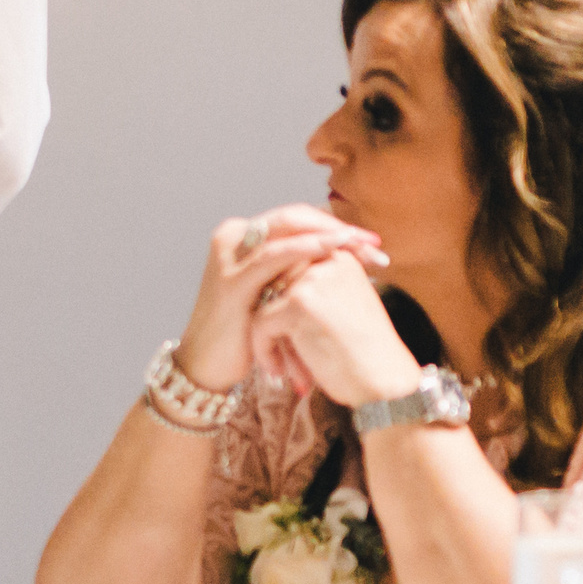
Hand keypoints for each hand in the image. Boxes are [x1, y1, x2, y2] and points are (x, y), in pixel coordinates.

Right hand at [178, 204, 386, 392]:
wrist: (208, 365)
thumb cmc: (245, 333)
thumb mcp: (271, 292)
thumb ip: (293, 270)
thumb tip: (342, 254)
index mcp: (241, 236)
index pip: (295, 220)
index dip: (334, 225)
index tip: (371, 241)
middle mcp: (232, 237)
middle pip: (293, 218)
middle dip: (337, 227)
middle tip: (373, 241)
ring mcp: (230, 255)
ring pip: (286, 229)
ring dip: (329, 234)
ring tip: (362, 245)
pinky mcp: (232, 278)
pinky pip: (274, 255)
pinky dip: (307, 248)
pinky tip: (334, 249)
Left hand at [253, 250, 425, 409]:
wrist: (386, 383)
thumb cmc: (362, 351)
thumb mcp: (340, 305)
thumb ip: (310, 288)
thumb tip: (265, 283)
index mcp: (338, 256)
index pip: (288, 269)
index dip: (281, 304)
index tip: (292, 336)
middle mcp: (326, 259)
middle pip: (273, 285)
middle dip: (273, 321)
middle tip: (286, 356)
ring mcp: (312, 279)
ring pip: (262, 303)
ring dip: (268, 338)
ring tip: (286, 365)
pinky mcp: (298, 303)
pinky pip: (261, 324)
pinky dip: (264, 350)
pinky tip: (279, 372)